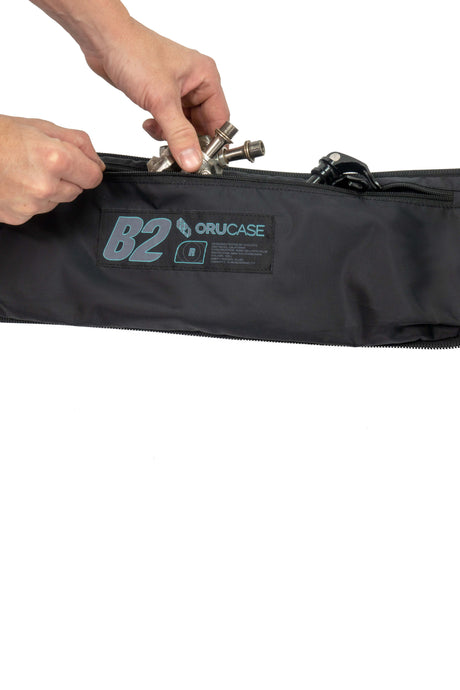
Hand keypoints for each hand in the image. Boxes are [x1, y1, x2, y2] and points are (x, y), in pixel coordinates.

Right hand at [0, 115, 104, 225]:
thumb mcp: (41, 126)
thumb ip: (78, 143)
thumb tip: (98, 163)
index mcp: (55, 159)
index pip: (94, 177)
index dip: (87, 168)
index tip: (79, 164)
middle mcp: (46, 186)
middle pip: (77, 191)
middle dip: (66, 177)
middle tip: (40, 161)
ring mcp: (32, 205)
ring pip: (57, 202)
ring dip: (49, 189)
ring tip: (24, 171)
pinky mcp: (19, 217)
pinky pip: (38, 211)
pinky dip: (31, 199)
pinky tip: (15, 183)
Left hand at [84, 19, 229, 171]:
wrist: (104, 41)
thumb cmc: (134, 53)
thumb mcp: (161, 100)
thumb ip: (179, 135)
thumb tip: (193, 161)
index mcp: (206, 77)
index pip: (220, 120)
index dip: (212, 142)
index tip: (200, 160)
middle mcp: (196, 83)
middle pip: (203, 125)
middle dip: (187, 139)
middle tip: (175, 151)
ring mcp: (179, 90)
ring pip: (185, 126)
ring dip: (171, 134)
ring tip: (157, 129)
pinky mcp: (162, 95)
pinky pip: (170, 121)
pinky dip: (161, 128)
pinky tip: (149, 122)